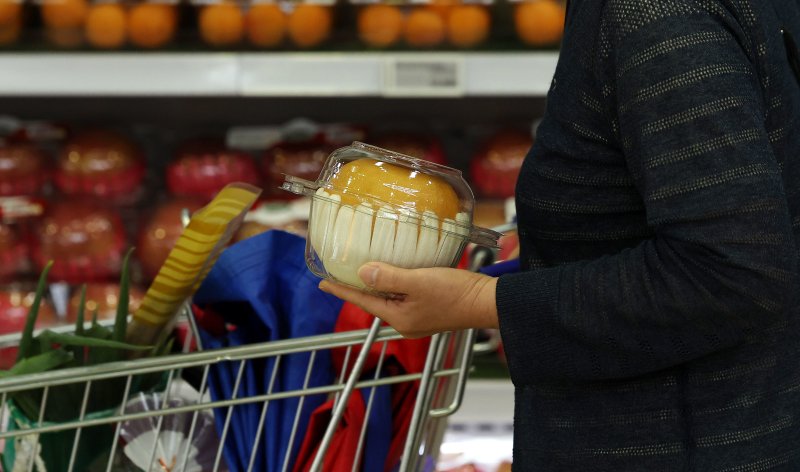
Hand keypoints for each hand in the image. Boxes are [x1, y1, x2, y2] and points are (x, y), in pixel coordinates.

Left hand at [318, 262, 498, 338]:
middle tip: (341, 271)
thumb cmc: (454, 293)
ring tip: (364, 269)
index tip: (321, 283)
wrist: (487, 302)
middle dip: (358, 287)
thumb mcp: (418, 282)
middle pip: (375, 301)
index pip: (362, 301)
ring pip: (390, 298)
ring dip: (377, 283)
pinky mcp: (430, 309)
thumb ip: (389, 277)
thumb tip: (362, 272)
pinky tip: (396, 271)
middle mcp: (405, 322)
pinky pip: (404, 296)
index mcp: (398, 318)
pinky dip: (395, 283)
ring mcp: (418, 317)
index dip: (341, 290)